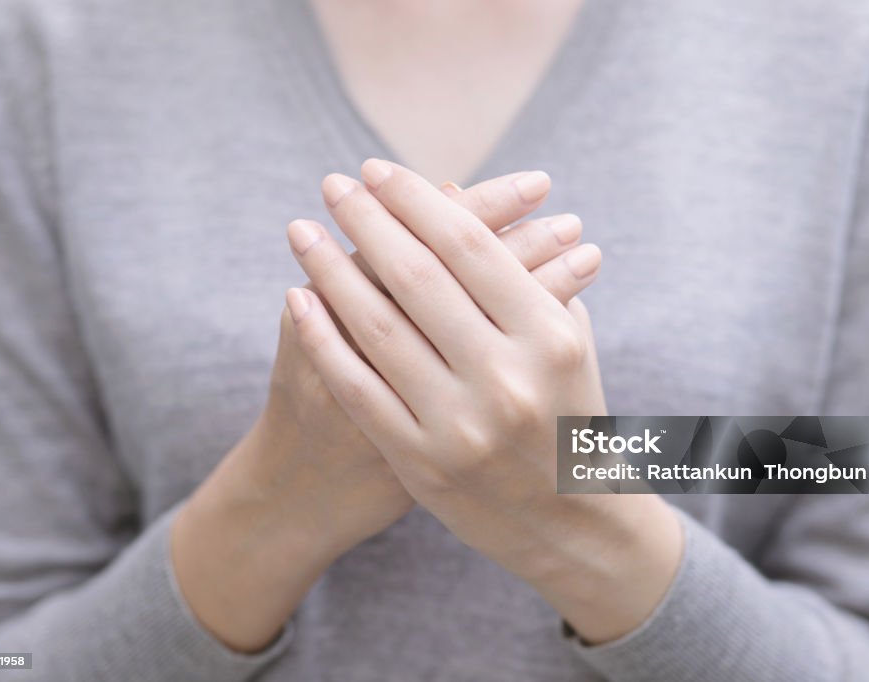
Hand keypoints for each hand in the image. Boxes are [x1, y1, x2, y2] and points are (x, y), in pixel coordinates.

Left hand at [172, 168, 600, 652]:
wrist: (569, 520)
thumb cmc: (567, 410)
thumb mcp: (566, 339)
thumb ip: (525, 271)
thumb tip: (453, 198)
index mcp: (549, 336)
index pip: (469, 246)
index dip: (416, 200)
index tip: (377, 172)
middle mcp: (506, 377)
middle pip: (417, 275)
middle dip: (367, 220)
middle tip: (333, 186)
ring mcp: (460, 424)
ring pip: (378, 326)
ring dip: (330, 269)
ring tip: (302, 231)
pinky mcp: (421, 461)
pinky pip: (359, 386)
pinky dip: (323, 338)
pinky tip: (299, 297)